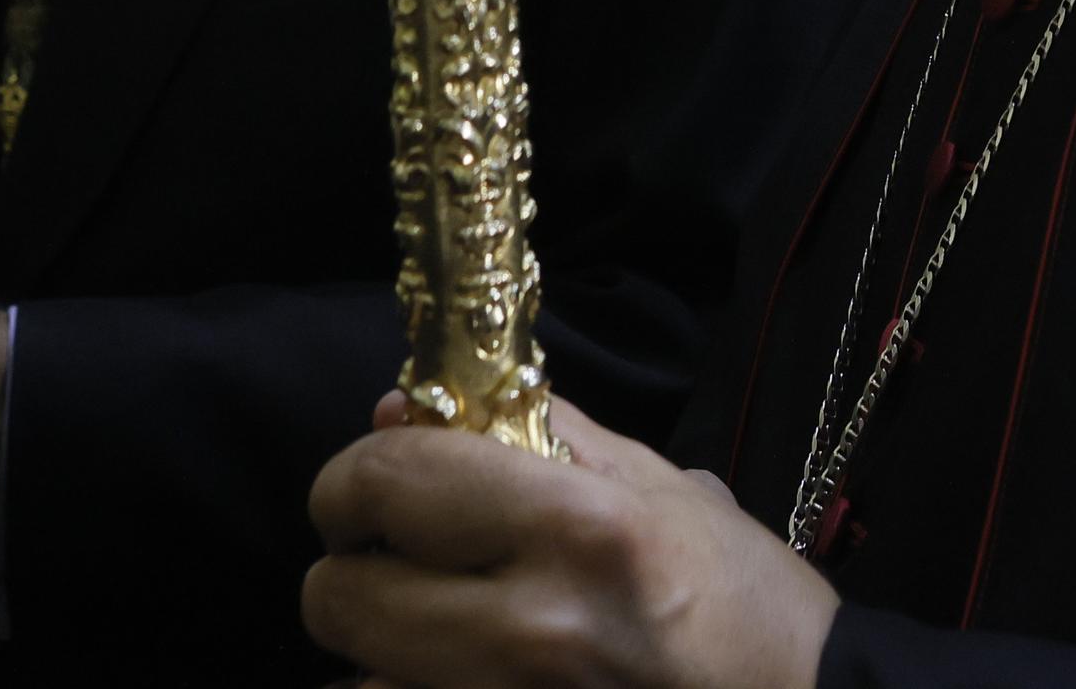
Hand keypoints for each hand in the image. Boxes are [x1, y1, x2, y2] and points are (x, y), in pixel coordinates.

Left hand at [307, 393, 836, 688]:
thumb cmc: (738, 598)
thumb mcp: (652, 484)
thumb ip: (527, 436)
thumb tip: (401, 412)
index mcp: (578, 528)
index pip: (391, 482)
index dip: (353, 478)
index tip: (368, 485)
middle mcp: (532, 629)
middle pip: (338, 598)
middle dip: (353, 569)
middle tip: (399, 558)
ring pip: (358, 677)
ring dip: (381, 650)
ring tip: (440, 625)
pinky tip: (458, 672)